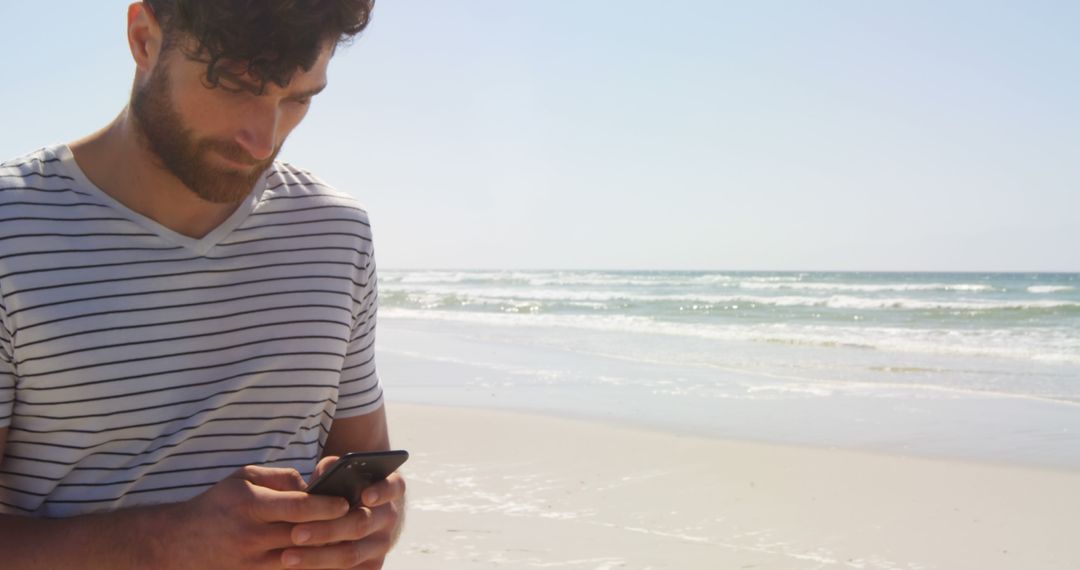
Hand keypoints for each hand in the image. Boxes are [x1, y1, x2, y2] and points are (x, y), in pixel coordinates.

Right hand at [167, 465, 351, 569]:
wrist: (178, 543)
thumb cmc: (218, 504)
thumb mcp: (242, 478)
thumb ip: (280, 478)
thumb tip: (313, 485)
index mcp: (250, 504)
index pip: (299, 507)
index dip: (327, 506)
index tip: (347, 502)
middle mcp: (251, 535)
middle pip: (306, 535)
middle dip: (337, 529)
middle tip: (361, 522)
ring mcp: (251, 562)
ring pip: (302, 560)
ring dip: (330, 554)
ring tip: (353, 542)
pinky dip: (311, 568)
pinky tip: (330, 562)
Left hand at [279, 455, 406, 568]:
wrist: (348, 520)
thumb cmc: (338, 492)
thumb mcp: (338, 477)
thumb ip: (332, 470)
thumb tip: (325, 473)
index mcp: (387, 490)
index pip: (394, 487)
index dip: (382, 491)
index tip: (365, 495)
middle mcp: (388, 518)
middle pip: (361, 524)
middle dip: (327, 530)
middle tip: (296, 533)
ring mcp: (381, 546)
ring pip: (350, 554)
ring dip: (317, 557)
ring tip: (288, 557)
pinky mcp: (371, 568)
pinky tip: (299, 568)